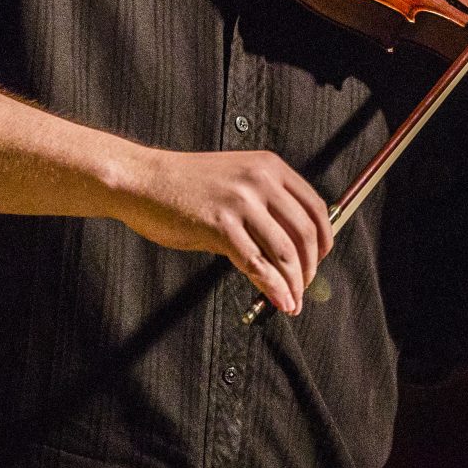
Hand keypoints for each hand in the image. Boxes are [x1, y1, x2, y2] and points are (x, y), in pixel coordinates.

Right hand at [115, 148, 331, 314]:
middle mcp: (261, 181)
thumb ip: (265, 206)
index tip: (319, 260)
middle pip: (306, 232)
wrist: (142, 180)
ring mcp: (241, 202)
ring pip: (285, 251)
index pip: (316, 208)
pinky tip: (279, 299)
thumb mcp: (236, 182)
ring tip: (293, 300)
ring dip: (294, 283)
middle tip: (304, 287)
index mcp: (270, 167)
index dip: (324, 240)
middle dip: (310, 267)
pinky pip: (256, 263)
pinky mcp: (219, 225)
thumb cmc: (186, 185)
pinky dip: (273, 287)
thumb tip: (290, 248)